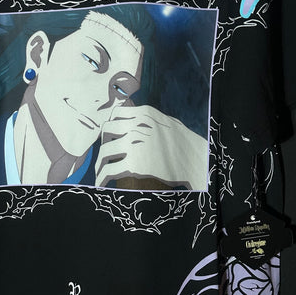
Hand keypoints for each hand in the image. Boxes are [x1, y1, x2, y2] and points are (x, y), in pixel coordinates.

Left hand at [94, 105, 208, 190]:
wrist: (196, 160)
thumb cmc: (184, 142)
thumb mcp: (167, 122)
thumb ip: (150, 117)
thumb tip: (135, 112)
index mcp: (144, 114)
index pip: (115, 114)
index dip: (110, 126)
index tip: (108, 136)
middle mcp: (137, 126)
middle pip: (106, 131)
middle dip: (103, 143)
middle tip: (105, 154)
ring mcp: (135, 145)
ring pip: (104, 152)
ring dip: (99, 164)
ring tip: (100, 172)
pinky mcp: (134, 164)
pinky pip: (109, 170)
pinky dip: (102, 178)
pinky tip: (102, 183)